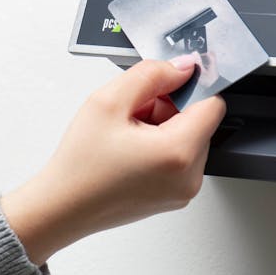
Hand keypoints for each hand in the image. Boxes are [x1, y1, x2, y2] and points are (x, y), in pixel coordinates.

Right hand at [0, 56, 225, 264]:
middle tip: (131, 115)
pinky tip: (130, 151)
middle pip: (199, 121)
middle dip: (168, 109)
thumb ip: (151, 74)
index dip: (187, 87)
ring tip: (127, 136)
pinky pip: (178, 159)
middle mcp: (189, 177)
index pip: (213, 103)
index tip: (164, 85)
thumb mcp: (108, 101)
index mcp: (178, 153)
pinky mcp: (173, 196)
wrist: (62, 206)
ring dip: (162, 128)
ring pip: (188, 138)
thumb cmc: (79, 166)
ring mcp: (183, 191)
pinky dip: (159, 147)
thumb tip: (181, 67)